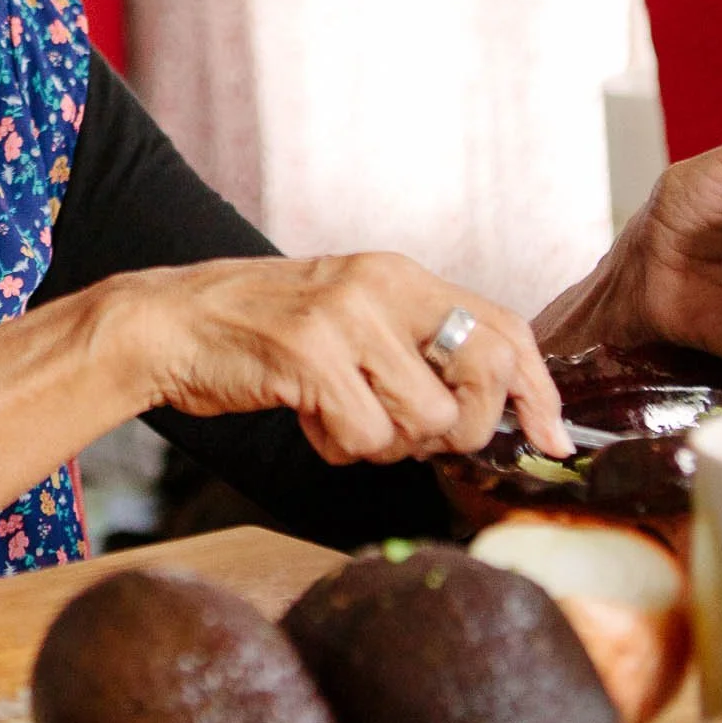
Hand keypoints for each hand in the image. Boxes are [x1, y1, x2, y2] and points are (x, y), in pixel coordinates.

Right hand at [127, 252, 571, 463]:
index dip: (538, 389)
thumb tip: (497, 407)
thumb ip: (414, 346)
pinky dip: (339, 447)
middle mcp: (380, 287)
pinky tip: (308, 420)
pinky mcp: (309, 356)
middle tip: (415, 436)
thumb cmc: (262, 333)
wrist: (170, 323)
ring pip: (428, 419)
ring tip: (342, 420)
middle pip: (483, 375)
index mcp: (399, 275)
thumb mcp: (351, 317)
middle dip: (466, 429)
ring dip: (389, 443)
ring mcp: (345, 318)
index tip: (552, 438)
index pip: (503, 326)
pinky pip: (365, 435)